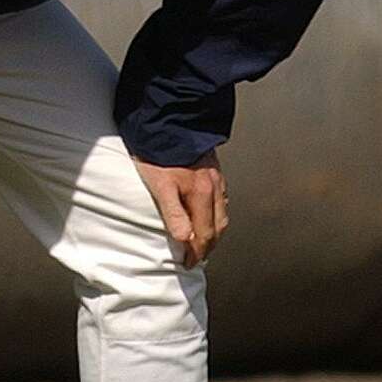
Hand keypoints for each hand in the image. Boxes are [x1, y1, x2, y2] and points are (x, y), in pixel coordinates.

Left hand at [134, 148, 228, 267]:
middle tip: (198, 257)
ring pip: (222, 211)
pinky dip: (216, 212)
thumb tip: (185, 240)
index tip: (189, 263)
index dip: (197, 252)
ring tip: (204, 240)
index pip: (204, 233)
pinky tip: (208, 211)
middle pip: (218, 226)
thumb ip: (173, 214)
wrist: (169, 118)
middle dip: (209, 245)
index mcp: (203, 194)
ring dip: (215, 230)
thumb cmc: (159, 152)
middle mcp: (214, 186)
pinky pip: (221, 197)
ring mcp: (216, 176)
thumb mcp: (160, 186)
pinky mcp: (213, 167)